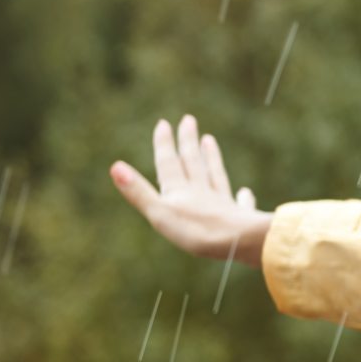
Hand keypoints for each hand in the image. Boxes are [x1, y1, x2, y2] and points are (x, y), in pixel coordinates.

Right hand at [111, 114, 271, 266]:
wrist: (239, 241)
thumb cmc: (196, 231)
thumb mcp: (160, 213)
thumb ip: (138, 192)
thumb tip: (115, 166)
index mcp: (179, 192)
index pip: (169, 164)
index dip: (164, 145)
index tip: (164, 123)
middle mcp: (201, 192)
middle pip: (193, 163)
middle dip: (188, 142)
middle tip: (189, 119)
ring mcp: (222, 204)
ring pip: (215, 176)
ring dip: (211, 158)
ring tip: (209, 140)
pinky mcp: (241, 219)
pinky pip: (241, 205)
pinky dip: (242, 198)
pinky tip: (245, 192)